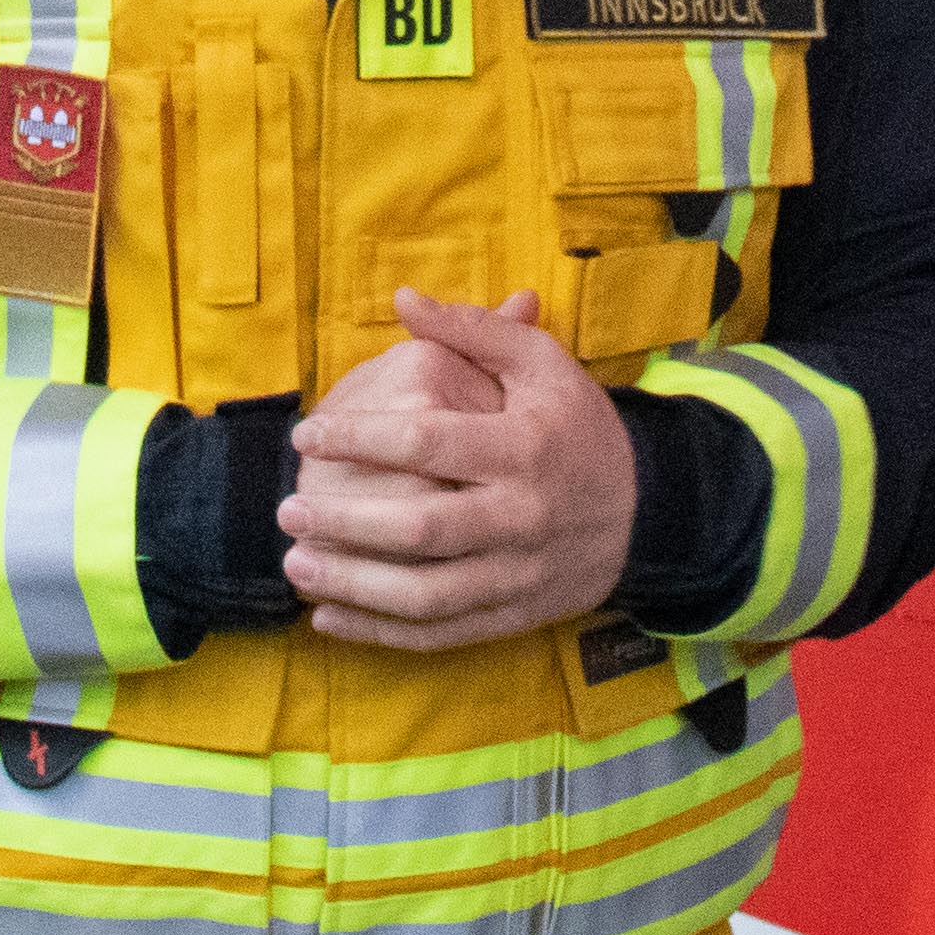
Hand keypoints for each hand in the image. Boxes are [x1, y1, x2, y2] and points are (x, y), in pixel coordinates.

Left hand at [276, 288, 637, 652]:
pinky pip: (438, 634)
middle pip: (420, 529)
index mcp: (524, 448)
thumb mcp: (542, 365)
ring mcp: (516, 575)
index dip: (360, 438)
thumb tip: (403, 299)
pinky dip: (379, 635)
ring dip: (352, 585)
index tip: (306, 434)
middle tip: (287, 506)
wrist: (647, 513)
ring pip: (423, 595)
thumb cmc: (577, 428)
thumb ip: (473, 330)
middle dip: (345, 522)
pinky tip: (328, 618)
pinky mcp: (510, 617)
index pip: (429, 443)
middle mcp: (520, 517)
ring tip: (295, 564)